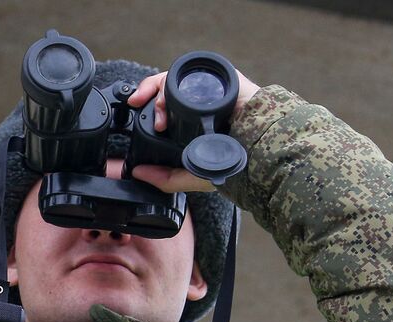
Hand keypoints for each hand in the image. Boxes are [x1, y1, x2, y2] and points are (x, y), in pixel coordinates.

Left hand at [125, 67, 260, 192]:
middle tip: (150, 120)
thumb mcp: (193, 174)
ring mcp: (206, 90)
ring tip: (160, 117)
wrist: (260, 147)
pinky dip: (171, 81)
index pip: (161, 108)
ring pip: (171, 81)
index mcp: (190, 122)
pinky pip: (188, 72)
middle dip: (148, 100)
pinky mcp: (217, 78)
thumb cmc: (235, 163)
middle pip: (162, 91)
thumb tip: (137, 173)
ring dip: (158, 94)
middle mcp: (195, 104)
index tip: (133, 114)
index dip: (144, 107)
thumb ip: (165, 178)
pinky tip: (165, 94)